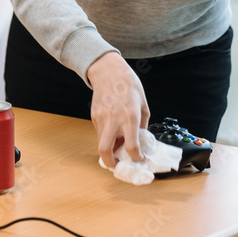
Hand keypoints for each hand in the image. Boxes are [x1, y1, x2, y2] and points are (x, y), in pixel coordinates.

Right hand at [87, 51, 149, 168]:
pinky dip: (106, 136)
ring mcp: (101, 118)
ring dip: (109, 149)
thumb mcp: (143, 105)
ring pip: (101, 142)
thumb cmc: (129, 85)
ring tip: (118, 145)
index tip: (139, 158)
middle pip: (105, 150)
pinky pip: (100, 132)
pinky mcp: (94, 115)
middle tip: (117, 165)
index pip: (131, 147)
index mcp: (130, 118)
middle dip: (110, 163)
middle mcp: (114, 120)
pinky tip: (113, 131)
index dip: (136, 157)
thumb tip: (141, 141)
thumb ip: (142, 125)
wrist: (109, 71)